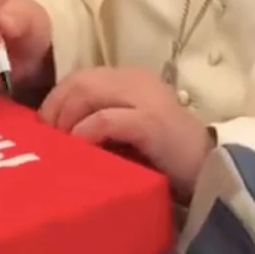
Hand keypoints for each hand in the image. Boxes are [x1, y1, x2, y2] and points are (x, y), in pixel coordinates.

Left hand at [40, 67, 213, 200]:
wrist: (211, 175)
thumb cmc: (164, 161)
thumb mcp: (126, 135)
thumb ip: (99, 123)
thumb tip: (55, 133)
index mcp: (131, 79)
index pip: (80, 77)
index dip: (55, 101)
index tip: (43, 130)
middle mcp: (137, 80)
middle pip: (78, 82)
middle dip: (54, 110)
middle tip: (46, 141)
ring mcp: (146, 98)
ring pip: (87, 93)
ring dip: (66, 121)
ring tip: (60, 147)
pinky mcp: (151, 121)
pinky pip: (105, 119)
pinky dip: (85, 133)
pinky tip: (78, 150)